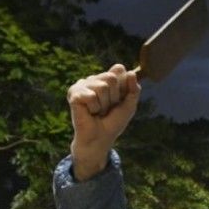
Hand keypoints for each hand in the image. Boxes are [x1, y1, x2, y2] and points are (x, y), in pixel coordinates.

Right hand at [67, 64, 140, 179]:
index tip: (119, 100)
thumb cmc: (113, 122)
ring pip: (102, 87)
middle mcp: (94, 78)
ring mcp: (82, 84)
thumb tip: (131, 73)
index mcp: (106, 77)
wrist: (101, 138)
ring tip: (98, 111)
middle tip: (107, 108)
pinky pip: (91, 96)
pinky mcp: (74, 93)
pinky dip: (94, 108)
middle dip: (114, 97)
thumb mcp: (129, 105)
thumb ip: (134, 89)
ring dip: (104, 104)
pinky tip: (89, 112)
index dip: (123, 86)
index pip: (119, 69)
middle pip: (111, 77)